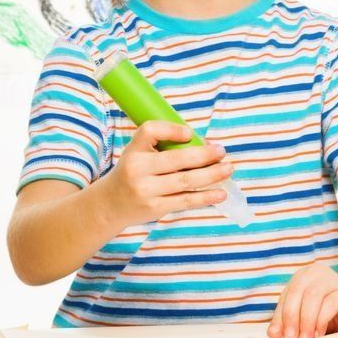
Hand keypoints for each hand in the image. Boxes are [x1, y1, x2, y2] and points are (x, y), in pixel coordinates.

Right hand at [100, 121, 232, 225]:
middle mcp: (137, 169)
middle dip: (204, 155)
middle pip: (176, 159)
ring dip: (211, 175)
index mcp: (134, 150)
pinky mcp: (156, 208)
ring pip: (185, 181)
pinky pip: (185, 201)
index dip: (172, 129)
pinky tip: (220, 193)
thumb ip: (163, 146)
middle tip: (221, 151)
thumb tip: (204, 145)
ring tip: (227, 169)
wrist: (110, 205)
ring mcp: (147, 191)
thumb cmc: (132, 173)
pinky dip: (206, 197)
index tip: (190, 133)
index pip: (150, 131)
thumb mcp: (138, 153)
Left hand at [267, 263, 337, 337]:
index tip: (277, 335)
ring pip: (313, 294)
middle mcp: (319, 274)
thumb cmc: (332, 313)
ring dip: (306, 319)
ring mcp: (336, 281)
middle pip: (298, 290)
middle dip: (291, 316)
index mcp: (305, 276)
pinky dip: (321, 319)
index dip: (280, 315)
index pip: (287, 294)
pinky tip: (320, 333)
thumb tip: (273, 333)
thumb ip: (291, 322)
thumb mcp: (307, 318)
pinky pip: (331, 303)